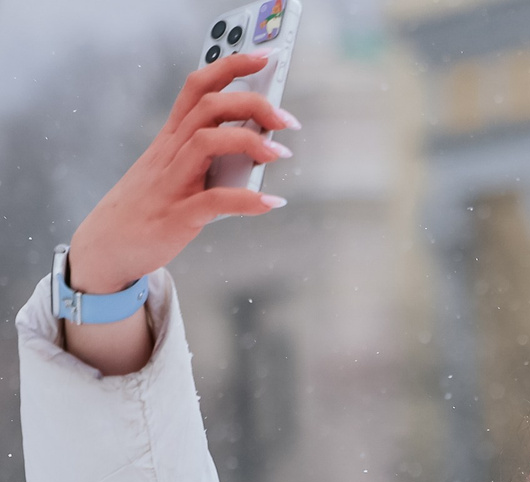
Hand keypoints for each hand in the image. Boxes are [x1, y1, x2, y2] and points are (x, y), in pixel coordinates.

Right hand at [62, 54, 297, 375]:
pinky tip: (272, 202)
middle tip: (288, 118)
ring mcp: (173, 182)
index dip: (230, 67)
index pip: (198, 88)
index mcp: (171, 137)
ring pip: (207, 142)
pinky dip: (247, 201)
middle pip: (209, 108)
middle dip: (253, 104)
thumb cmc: (151, 203)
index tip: (264, 57)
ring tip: (282, 152)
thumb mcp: (177, 170)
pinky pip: (214, 202)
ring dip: (250, 142)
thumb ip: (211, 154)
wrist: (109, 244)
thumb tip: (261, 145)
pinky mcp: (177, 216)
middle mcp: (170, 152)